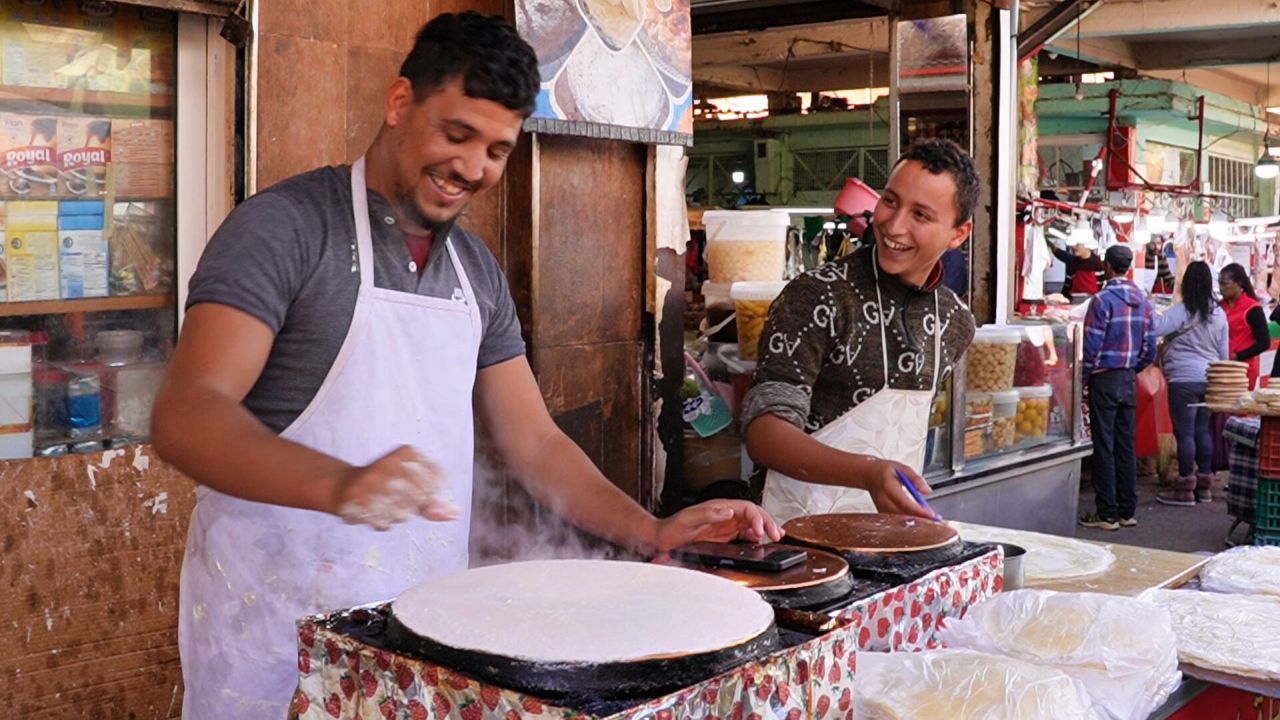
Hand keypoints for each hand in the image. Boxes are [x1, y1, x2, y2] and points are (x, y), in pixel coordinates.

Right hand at [332, 445, 460, 529]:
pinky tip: (374, 511)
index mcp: (407, 452)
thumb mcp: (412, 489)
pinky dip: (381, 522)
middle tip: (397, 500)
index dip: (429, 495)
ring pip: (401, 514)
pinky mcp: (357, 497)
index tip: (418, 494)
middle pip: (419, 499)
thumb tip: (456, 515)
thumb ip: (433, 503)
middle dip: (412, 507)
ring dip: (395, 516)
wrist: (345, 486)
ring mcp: (371, 479)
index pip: (436, 481)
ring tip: (385, 505)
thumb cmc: (386, 487)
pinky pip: (382, 522)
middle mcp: (389, 462)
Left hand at [651, 500, 783, 551]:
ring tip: (776, 537)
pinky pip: (744, 534)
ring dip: (764, 529)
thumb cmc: (673, 527)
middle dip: (767, 522)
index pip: (746, 508)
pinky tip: (760, 542)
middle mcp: (725, 514)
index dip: (757, 517)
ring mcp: (725, 525)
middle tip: (777, 535)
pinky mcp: (723, 536)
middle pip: (753, 514)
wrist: (663, 539)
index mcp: (719, 507)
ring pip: (752, 523)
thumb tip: (729, 511)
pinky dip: (755, 537)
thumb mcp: (689, 518)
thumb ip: (709, 514)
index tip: (760, 531)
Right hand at [860, 460, 937, 519]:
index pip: (905, 503)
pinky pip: (896, 520)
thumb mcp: (903, 468)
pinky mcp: (882, 513)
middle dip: (920, 519)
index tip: (932, 515)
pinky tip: (918, 519)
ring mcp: (881, 508)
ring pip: (900, 520)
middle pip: (903, 515)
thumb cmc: (886, 471)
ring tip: (929, 520)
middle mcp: (883, 500)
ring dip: (915, 521)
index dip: (919, 511)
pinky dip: (908, 520)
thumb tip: (927, 491)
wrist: (869, 475)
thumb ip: (916, 479)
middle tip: (935, 520)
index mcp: (888, 487)